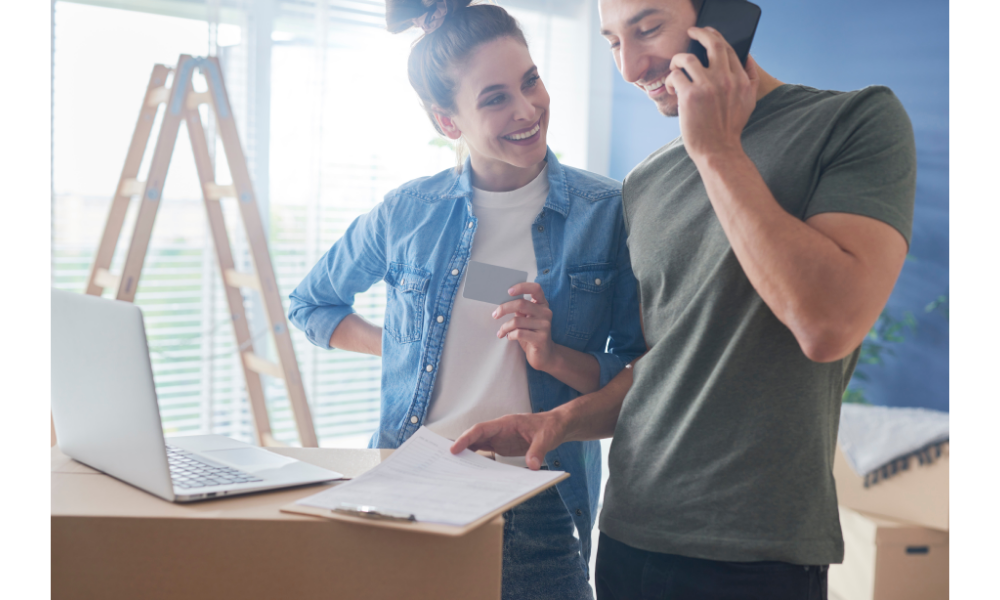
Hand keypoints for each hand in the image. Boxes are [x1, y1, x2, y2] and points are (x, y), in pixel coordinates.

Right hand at [450, 411, 566, 470]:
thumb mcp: (547, 437)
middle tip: (445, 460)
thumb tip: (532, 465)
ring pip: (477, 444)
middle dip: (460, 446)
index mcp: (505, 424)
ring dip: (466, 454)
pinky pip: (485, 452)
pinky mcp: (502, 446)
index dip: (466, 438)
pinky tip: (470, 470)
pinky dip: (476, 459)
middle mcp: (499, 431)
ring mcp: (499, 438)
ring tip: (453, 467)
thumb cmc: (551, 427)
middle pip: (474, 437)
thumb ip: (538, 450)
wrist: (557, 426)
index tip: (454, 448)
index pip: (480, 429)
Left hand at [493, 282, 555, 371]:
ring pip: (517, 321)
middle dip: (504, 308)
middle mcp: (546, 313)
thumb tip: (501, 301)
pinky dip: (510, 335)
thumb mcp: (526, 319)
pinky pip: (519, 333)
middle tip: (495, 315)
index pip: (535, 288)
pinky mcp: (541, 338)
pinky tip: (509, 337)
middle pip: (521, 304)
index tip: (508, 291)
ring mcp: (545, 326)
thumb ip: (520, 309)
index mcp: (542, 304)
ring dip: (504, 327)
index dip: (522, 287)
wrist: (545, 355)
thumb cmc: (531, 334)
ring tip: (501, 332)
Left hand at [664, 27, 758, 161]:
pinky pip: (676, 75)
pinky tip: (673, 89)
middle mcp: (726, 79)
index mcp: (740, 79)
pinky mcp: (690, 95)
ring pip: (687, 58)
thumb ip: (750, 78)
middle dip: (699, 33)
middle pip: (712, 43)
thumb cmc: (729, 128)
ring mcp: (708, 86)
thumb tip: (747, 57)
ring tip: (675, 69)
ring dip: (678, 60)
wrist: (718, 150)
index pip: (728, 48)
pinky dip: (671, 80)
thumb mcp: (749, 101)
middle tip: (691, 32)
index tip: (706, 33)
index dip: (715, 37)